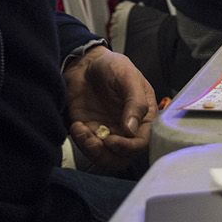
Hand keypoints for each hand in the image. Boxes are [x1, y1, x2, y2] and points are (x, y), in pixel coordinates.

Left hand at [63, 46, 155, 172]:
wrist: (85, 63)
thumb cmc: (112, 66)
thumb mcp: (128, 77)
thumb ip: (135, 102)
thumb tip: (132, 129)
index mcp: (144, 117)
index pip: (142, 143)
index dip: (128, 147)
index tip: (111, 140)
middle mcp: (128, 128)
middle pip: (124, 157)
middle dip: (108, 155)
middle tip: (96, 141)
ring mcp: (108, 131)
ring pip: (105, 157)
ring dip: (92, 151)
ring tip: (82, 132)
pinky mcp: (90, 132)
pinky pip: (88, 148)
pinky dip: (80, 142)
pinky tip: (77, 126)